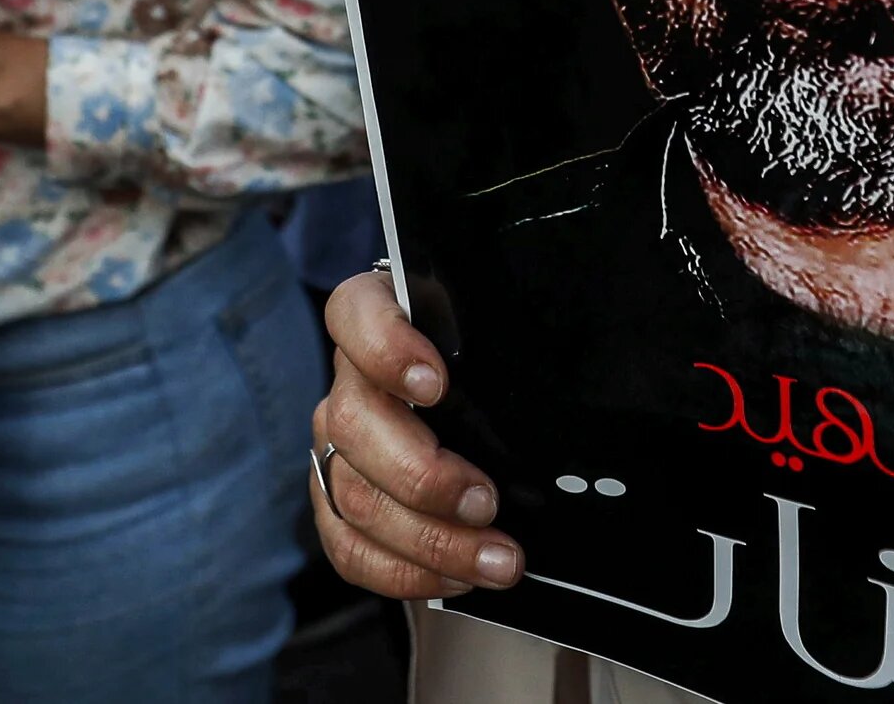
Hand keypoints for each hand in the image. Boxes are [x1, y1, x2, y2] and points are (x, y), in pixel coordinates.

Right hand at [309, 272, 520, 597]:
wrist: (462, 397)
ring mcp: (335, 445)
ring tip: (496, 559)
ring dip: (432, 541)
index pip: (357, 315)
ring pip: (357, 497)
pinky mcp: (335, 501)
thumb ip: (505, 347)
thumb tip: (558, 386)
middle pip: (354, 425)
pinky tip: (458, 577)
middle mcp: (348, 381)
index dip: (387, 349)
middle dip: (424, 476)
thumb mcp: (496, 337)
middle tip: (487, 501)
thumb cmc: (485, 361)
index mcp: (378, 318)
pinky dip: (406, 573)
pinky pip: (350, 548)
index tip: (435, 383)